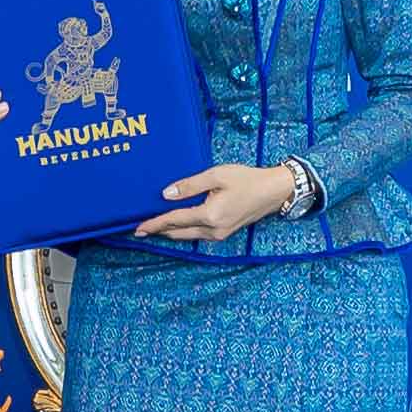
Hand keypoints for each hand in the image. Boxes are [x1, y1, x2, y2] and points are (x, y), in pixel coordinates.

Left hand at [131, 162, 309, 245]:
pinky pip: (197, 235)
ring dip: (170, 231)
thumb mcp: (216, 176)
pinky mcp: (223, 233)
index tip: (138, 229)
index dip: (154, 224)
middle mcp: (213, 230)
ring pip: (187, 236)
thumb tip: (166, 194)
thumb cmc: (246, 179)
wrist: (273, 191)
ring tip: (154, 225)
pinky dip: (183, 230)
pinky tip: (176, 223)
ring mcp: (219, 234)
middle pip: (178, 233)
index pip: (174, 221)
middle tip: (140, 229)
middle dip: (158, 231)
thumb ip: (190, 186)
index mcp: (210, 215)